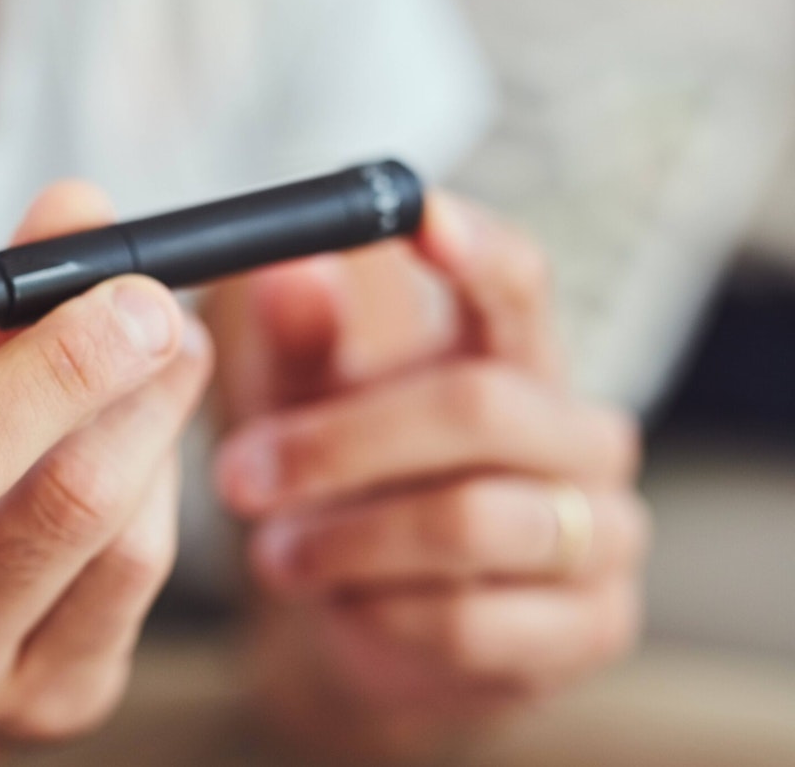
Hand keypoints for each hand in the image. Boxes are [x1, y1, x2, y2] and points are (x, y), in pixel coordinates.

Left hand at [210, 195, 648, 759]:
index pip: (520, 283)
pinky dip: (381, 613)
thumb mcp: (313, 411)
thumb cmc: (352, 490)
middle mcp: (581, 435)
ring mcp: (604, 533)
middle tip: (239, 474)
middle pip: (479, 405)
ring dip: (346, 539)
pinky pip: (470, 619)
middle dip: (341, 441)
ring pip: (470, 520)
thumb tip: (285, 267)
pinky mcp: (590, 629)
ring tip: (274, 555)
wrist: (384, 626)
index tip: (416, 215)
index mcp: (519, 358)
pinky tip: (342, 606)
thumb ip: (305, 345)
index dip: (475, 248)